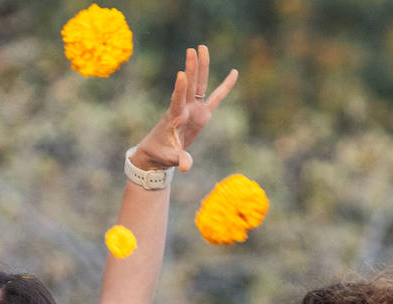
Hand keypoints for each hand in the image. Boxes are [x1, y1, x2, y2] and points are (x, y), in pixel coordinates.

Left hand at [131, 45, 238, 172]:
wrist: (158, 152)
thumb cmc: (161, 153)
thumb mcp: (170, 158)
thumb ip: (179, 160)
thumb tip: (186, 167)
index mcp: (175, 117)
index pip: (177, 100)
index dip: (179, 88)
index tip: (181, 74)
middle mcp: (184, 109)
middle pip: (189, 85)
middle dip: (191, 68)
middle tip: (193, 49)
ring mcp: (193, 109)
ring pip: (198, 85)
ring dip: (201, 67)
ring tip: (202, 47)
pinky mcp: (201, 113)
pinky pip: (216, 97)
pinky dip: (225, 86)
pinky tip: (234, 72)